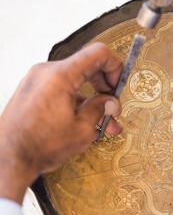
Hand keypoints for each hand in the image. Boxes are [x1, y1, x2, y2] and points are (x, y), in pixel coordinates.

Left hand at [0, 43, 122, 203]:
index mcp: (60, 76)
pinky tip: (86, 122)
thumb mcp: (82, 129)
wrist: (6, 160)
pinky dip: (77, 101)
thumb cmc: (38, 146)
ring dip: (92, 99)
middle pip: (87, 66)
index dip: (115, 67)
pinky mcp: (33, 91)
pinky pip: (62, 89)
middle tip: (114, 108)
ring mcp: (37, 81)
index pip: (98, 54)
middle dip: (105, 87)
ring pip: (76, 81)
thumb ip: (100, 109)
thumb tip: (110, 102)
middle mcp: (46, 72)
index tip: (119, 86)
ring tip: (104, 123)